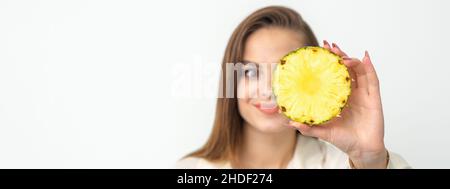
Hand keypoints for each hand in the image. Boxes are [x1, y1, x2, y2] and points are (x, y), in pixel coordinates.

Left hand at [288, 40, 387, 167]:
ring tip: (342, 55)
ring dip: (351, 60)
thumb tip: (290, 122)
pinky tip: (365, 58)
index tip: (319, 52)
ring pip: (359, 71)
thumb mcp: (323, 132)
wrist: (362, 150)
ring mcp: (363, 94)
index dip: (328, 64)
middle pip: (346, 70)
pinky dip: (369, 68)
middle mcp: (351, 93)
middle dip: (339, 56)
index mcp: (339, 98)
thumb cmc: (344, 140)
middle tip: (329, 47)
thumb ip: (308, 128)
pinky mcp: (374, 98)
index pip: (333, 76)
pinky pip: (373, 80)